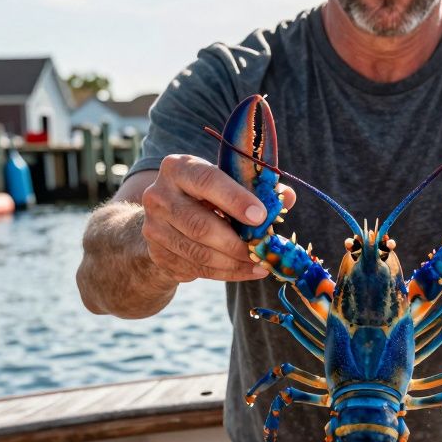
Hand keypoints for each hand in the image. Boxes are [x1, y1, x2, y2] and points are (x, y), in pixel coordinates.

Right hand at [139, 154, 295, 283]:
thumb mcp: (227, 184)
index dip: (235, 200)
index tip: (262, 217)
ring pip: (199, 253)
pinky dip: (225, 274)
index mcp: (178, 168)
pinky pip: (196, 269)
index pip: (207, 181)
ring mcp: (154, 227)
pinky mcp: (157, 253)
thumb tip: (287, 197)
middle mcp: (159, 195)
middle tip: (263, 251)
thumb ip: (256, 188)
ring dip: (234, 263)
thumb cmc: (206, 195)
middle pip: (201, 225)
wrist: (165, 219)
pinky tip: (245, 272)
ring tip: (260, 265)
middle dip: (237, 243)